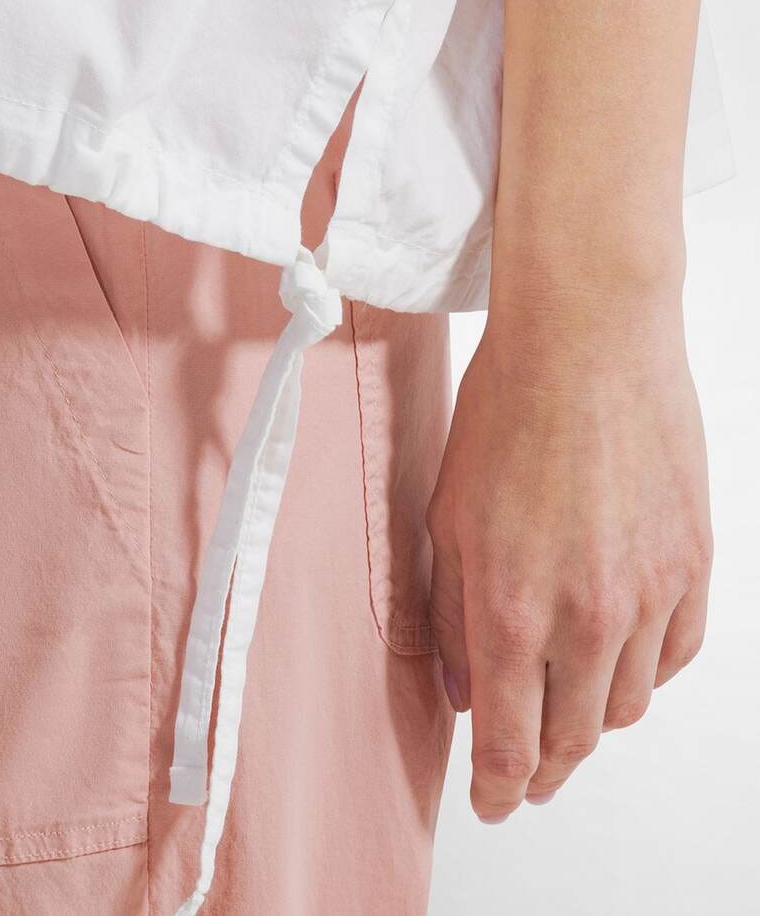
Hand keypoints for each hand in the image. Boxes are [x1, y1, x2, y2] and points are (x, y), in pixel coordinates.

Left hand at [426, 281, 712, 820]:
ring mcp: (650, 593)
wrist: (590, 339)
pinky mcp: (694, 564)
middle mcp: (587, 617)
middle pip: (573, 738)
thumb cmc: (506, 409)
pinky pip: (675, 654)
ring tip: (566, 707)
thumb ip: (451, 611)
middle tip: (524, 773)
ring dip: (592, 719)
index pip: (508, 742)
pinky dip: (644, 671)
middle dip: (542, 768)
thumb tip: (461, 687)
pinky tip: (620, 657)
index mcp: (511, 608)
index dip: (497, 787)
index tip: (492, 803)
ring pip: (627, 704)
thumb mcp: (447, 513)